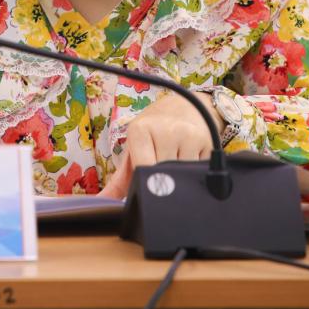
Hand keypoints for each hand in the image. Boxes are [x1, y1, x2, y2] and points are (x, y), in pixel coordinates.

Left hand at [99, 91, 218, 198]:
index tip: (147, 184)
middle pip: (163, 175)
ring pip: (182, 176)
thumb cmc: (153, 130)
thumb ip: (119, 180)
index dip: (145, 182)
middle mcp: (165, 130)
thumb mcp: (134, 148)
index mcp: (140, 130)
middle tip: (162, 174)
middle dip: (162, 181)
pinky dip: (194, 173)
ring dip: (179, 178)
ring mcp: (188, 135)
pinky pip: (200, 170)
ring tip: (175, 163)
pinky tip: (189, 159)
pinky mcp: (208, 141)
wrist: (184, 105)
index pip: (143, 169)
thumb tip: (100, 203)